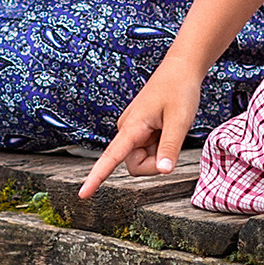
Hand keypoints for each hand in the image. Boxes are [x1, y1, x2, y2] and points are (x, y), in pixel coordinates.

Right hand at [79, 56, 206, 196]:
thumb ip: (170, 146)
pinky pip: (148, 150)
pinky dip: (160, 147)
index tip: (82, 195)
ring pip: (143, 159)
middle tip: (172, 142)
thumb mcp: (180, 119)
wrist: (180, 69)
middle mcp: (127, 130)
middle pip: (136, 166)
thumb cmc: (179, 90)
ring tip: (170, 129)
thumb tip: (163, 171)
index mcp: (132, 126)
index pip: (110, 157)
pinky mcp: (139, 131)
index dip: (97, 177)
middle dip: (155, 164)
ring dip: (159, 154)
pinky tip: (167, 128)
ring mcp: (133, 131)